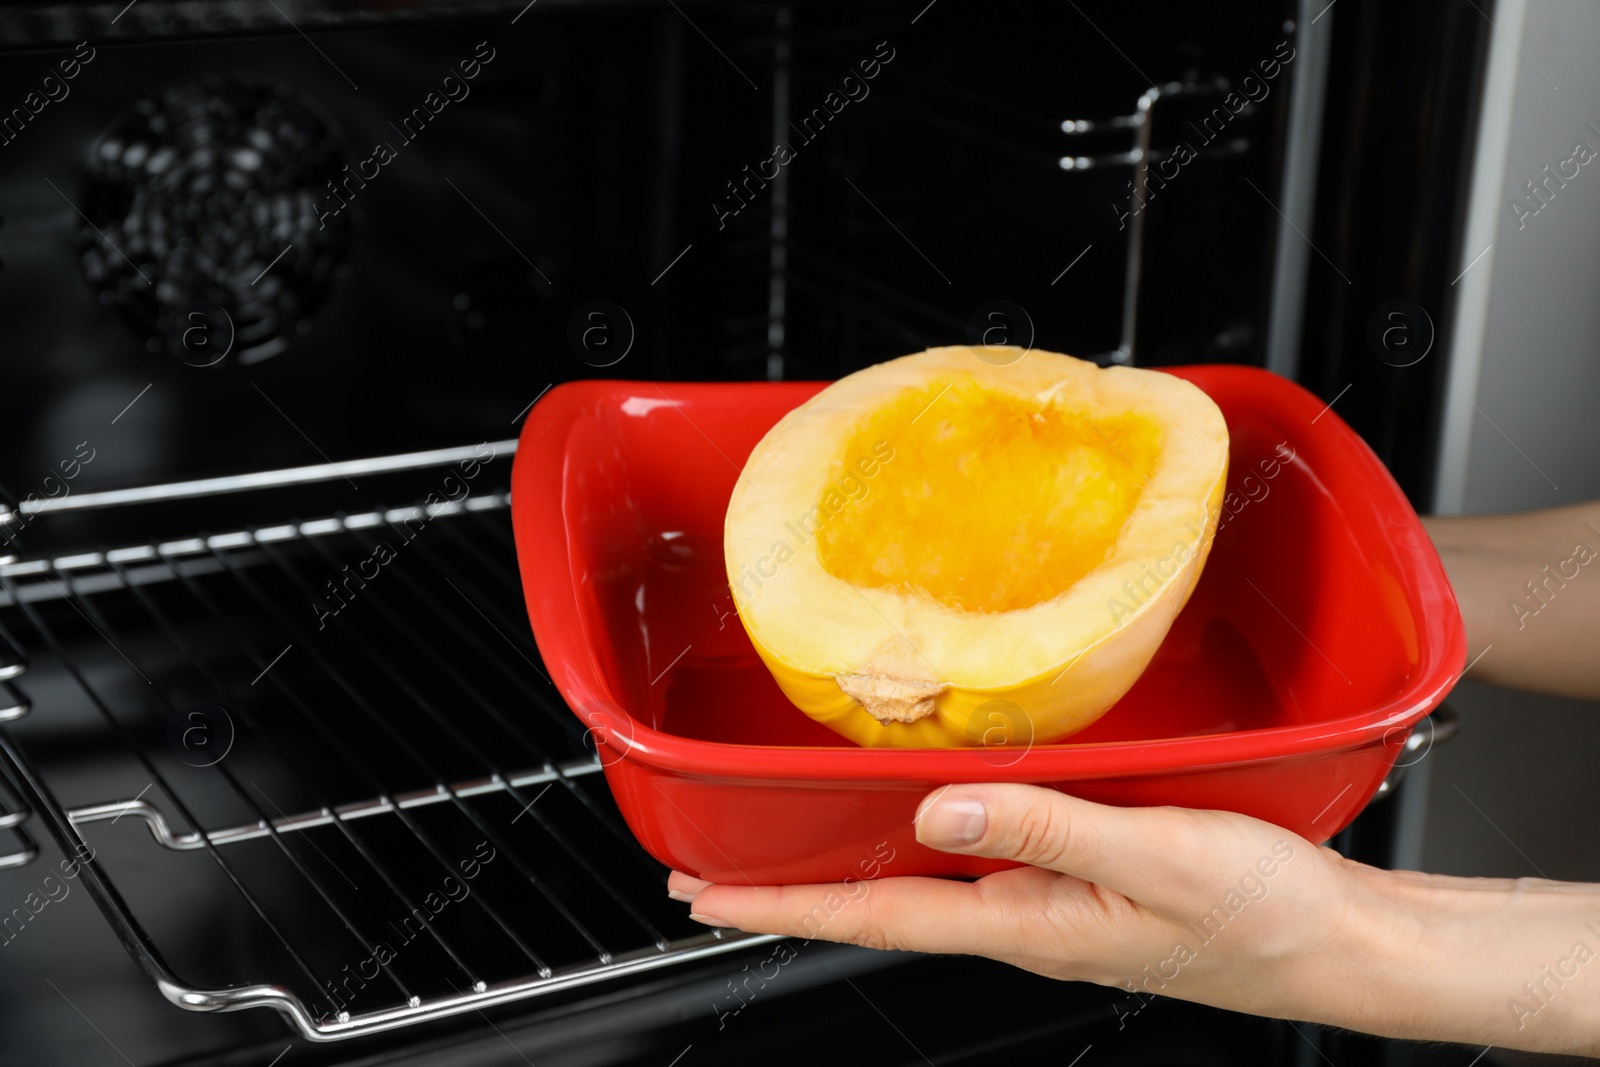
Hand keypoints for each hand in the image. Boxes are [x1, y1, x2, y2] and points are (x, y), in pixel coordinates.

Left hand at [668, 783, 1599, 1054]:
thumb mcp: (1149, 859)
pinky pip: (981, 853)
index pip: (871, 914)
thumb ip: (1041, 827)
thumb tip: (938, 809)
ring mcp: (1050, 903)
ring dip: (851, 856)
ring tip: (790, 831)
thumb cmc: (1262, 914)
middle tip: (717, 857)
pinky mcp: (1083, 880)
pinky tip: (924, 806)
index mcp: (1024, 920)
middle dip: (793, 882)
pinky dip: (928, 831)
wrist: (1339, 944)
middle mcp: (1022, 916)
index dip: (778, 904)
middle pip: (882, 898)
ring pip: (926, 875)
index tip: (702, 892)